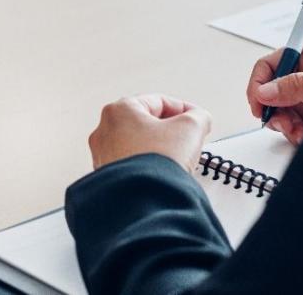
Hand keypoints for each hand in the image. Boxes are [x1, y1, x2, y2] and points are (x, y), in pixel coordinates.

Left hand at [88, 95, 211, 172]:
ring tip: (176, 160)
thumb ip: (198, 116)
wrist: (145, 201)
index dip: (184, 109)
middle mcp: (104, 130)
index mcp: (119, 110)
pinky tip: (162, 174)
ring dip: (159, 148)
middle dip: (170, 130)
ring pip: (138, 145)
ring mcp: (103, 155)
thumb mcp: (191, 128)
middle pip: (146, 123)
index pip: (158, 102)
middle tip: (188, 138)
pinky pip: (132, 164)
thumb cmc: (158, 163)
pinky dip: (148, 166)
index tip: (196, 119)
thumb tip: (199, 119)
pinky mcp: (107, 177)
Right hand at [247, 36, 302, 144]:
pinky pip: (298, 124)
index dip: (259, 84)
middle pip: (274, 90)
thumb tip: (266, 91)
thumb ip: (298, 85)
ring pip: (284, 111)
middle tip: (282, 125)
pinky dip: (299, 133)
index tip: (258, 104)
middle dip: (276, 111)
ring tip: (300, 133)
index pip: (272, 62)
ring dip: (288, 126)